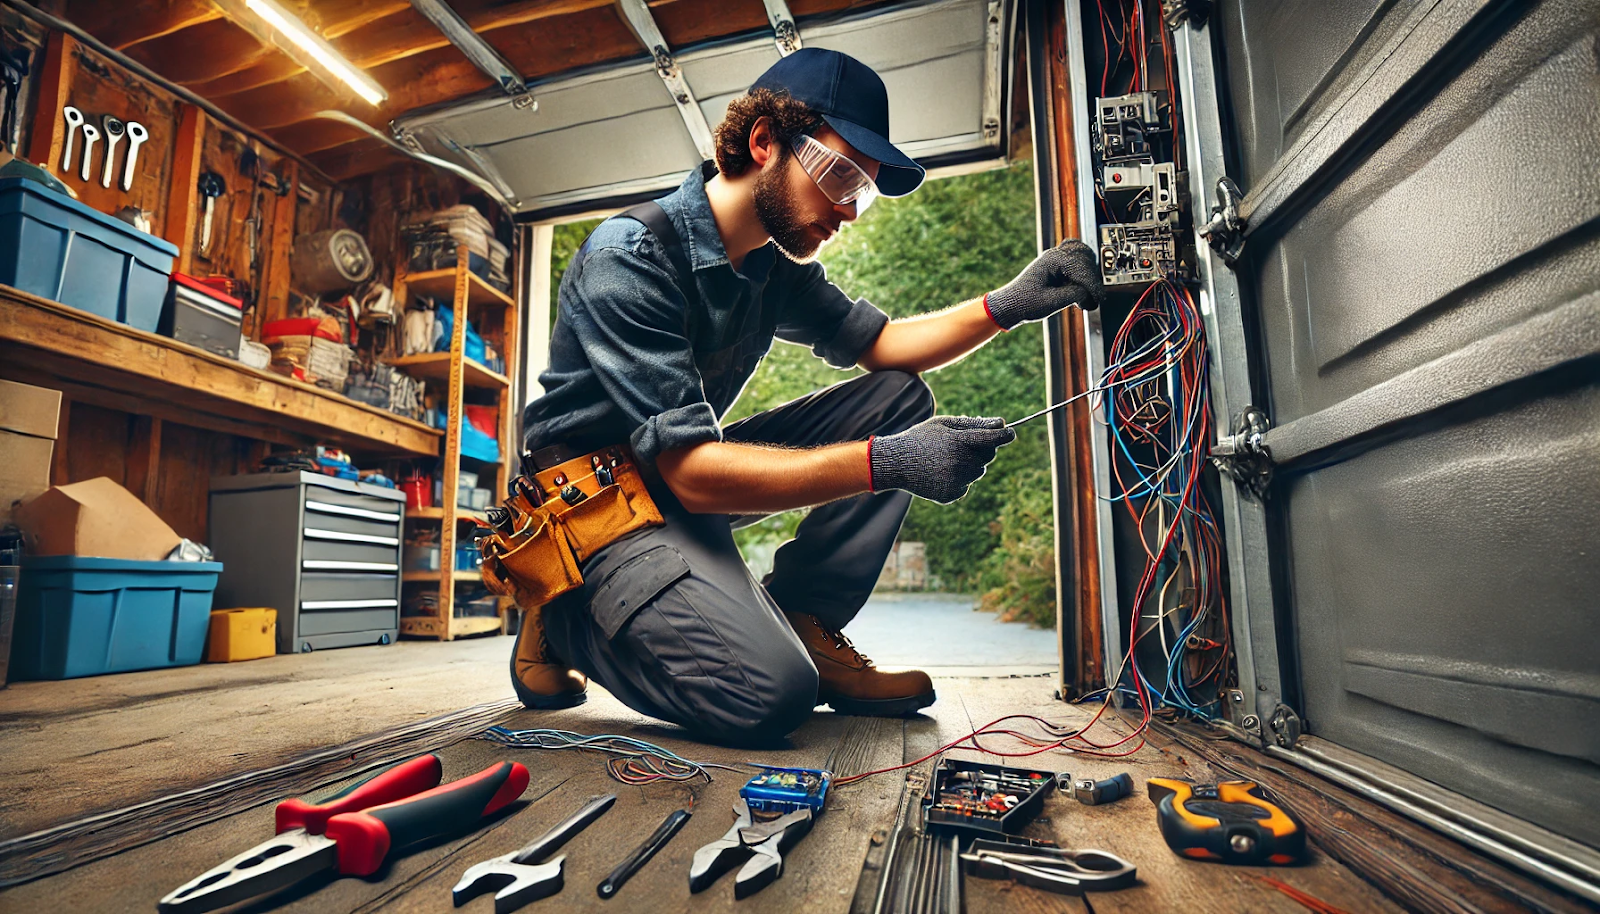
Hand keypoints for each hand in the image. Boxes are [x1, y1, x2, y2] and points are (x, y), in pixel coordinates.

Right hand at [869, 416, 1016, 503]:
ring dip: (969, 465)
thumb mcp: (943, 424)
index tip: (1011, 432)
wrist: (895, 463)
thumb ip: (973, 423)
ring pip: (978, 472)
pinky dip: (958, 480)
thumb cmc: (921, 438)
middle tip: (964, 445)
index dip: (1005, 435)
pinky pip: (966, 486)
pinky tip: (940, 473)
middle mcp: (959, 463)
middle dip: (982, 449)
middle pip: (988, 456)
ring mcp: (955, 481)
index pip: (992, 439)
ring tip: (945, 459)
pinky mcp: (950, 494)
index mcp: (958, 442)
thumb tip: (1000, 423)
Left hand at [984, 239, 1103, 328]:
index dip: (1092, 285)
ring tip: (1083, 297)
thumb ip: (1074, 294)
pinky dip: (1082, 272)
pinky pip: (1076, 260)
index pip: (1082, 268)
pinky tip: (1079, 288)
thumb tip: (1089, 292)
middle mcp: (1054, 255)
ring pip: (1082, 257)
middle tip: (1090, 301)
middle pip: (1085, 259)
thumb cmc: (1025, 303)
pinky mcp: (1056, 266)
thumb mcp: (1052, 302)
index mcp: (1052, 260)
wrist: (1009, 306)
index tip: (1097, 300)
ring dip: (1087, 275)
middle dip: (1090, 280)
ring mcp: (1055, 259)